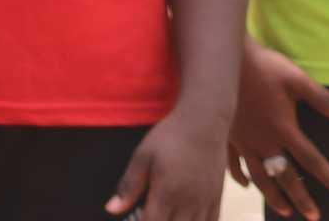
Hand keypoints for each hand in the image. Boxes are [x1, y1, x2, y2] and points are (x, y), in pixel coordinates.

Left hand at [109, 107, 226, 219]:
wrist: (205, 119)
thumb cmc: (171, 135)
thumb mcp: (143, 156)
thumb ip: (129, 185)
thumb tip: (112, 209)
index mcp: (166, 193)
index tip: (134, 220)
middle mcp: (188, 201)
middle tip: (150, 215)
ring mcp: (205, 200)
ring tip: (168, 217)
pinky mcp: (217, 195)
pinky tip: (188, 219)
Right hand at [224, 40, 328, 220]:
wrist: (227, 63)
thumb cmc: (265, 68)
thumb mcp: (298, 79)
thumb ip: (323, 100)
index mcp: (284, 129)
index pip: (310, 159)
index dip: (327, 175)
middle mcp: (264, 142)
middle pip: (285, 176)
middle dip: (301, 197)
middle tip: (313, 216)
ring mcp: (244, 142)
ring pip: (260, 177)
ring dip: (273, 196)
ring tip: (285, 211)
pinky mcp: (229, 138)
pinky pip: (234, 166)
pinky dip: (241, 178)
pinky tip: (247, 187)